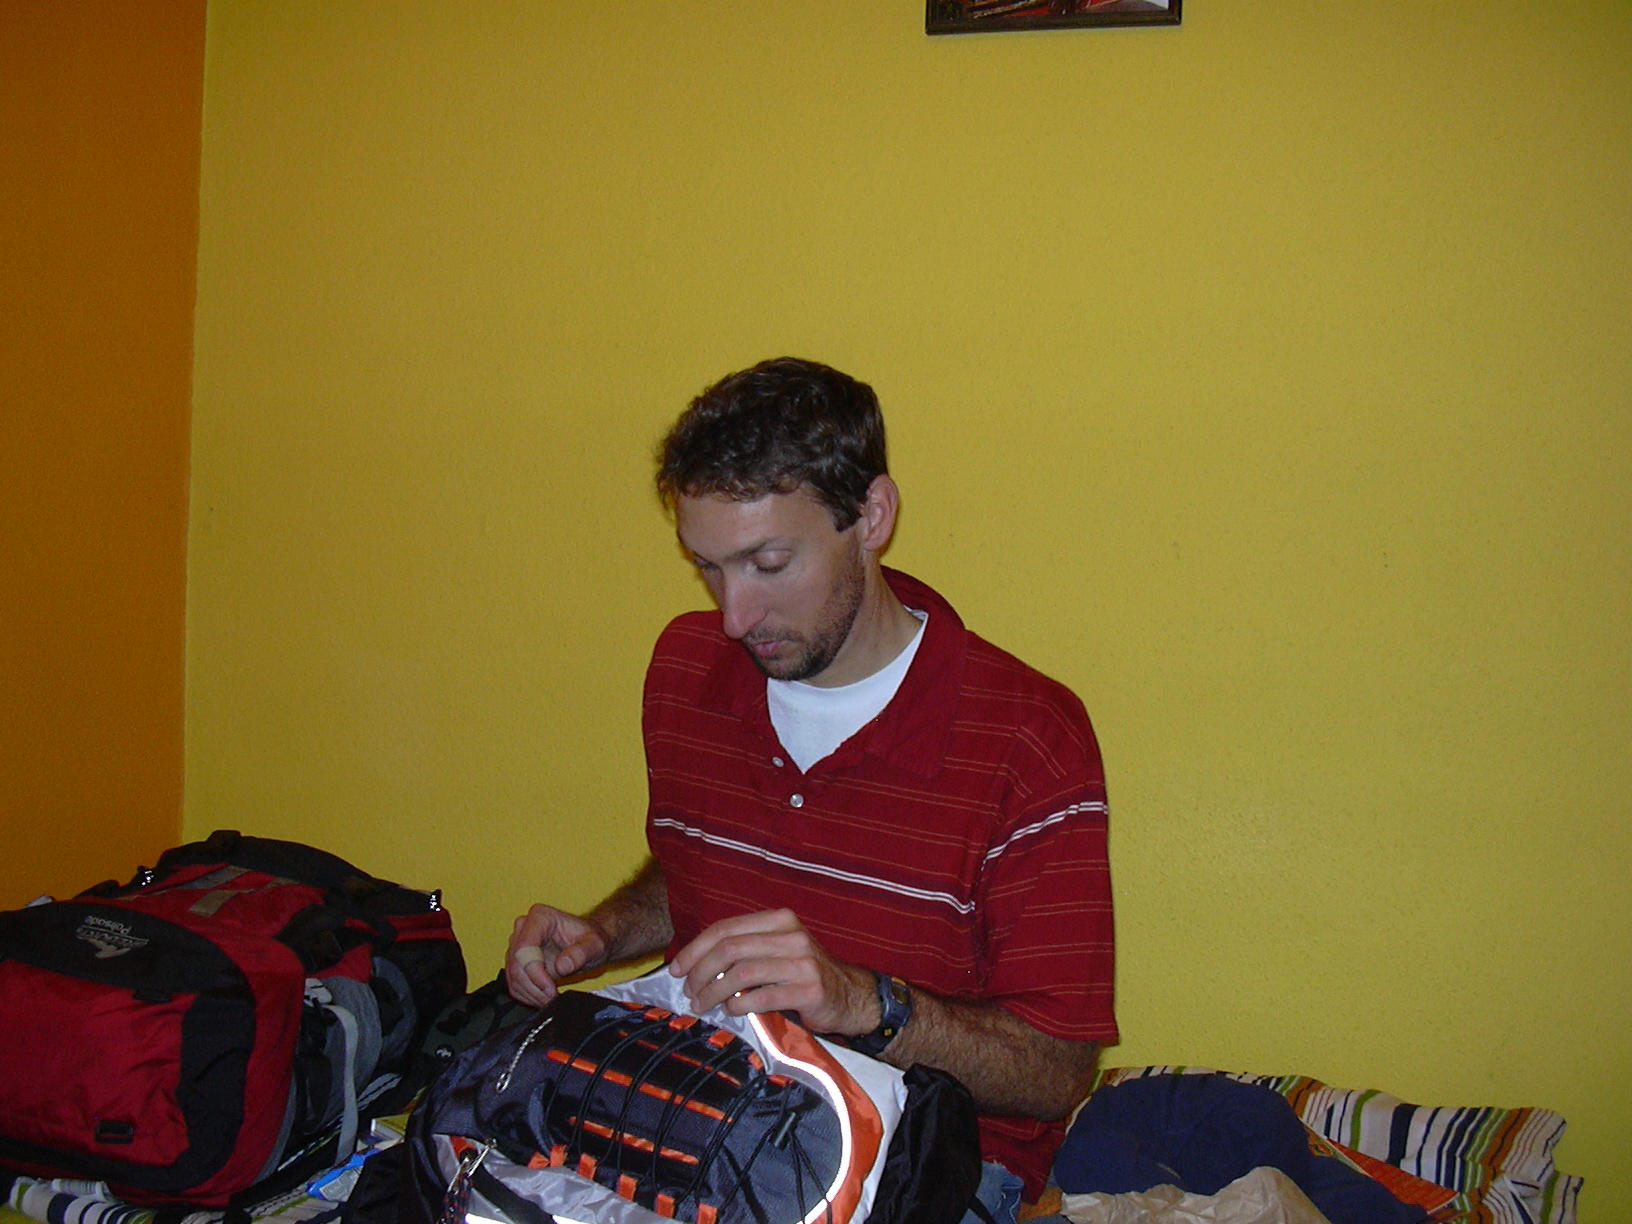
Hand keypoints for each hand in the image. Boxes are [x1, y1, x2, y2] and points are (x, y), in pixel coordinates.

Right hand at [505, 903, 609, 1007]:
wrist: (588, 943)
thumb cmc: (590, 939)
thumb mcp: (595, 944)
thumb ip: (581, 953)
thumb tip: (563, 965)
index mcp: (540, 917)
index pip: (525, 948)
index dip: (535, 972)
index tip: (550, 988)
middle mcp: (524, 928)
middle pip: (516, 964)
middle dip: (533, 987)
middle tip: (552, 997)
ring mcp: (518, 945)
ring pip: (513, 976)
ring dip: (531, 993)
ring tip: (550, 999)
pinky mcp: (517, 962)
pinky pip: (514, 983)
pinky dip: (527, 995)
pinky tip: (543, 997)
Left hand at [667, 908, 877, 1035]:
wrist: (851, 996)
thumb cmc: (803, 974)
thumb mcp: (777, 950)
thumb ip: (745, 949)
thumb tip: (695, 963)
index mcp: (780, 920)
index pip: (727, 928)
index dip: (696, 948)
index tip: (677, 968)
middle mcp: (792, 935)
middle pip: (730, 949)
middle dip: (701, 971)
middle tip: (689, 991)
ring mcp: (803, 962)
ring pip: (742, 973)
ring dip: (714, 992)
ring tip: (703, 1004)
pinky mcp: (810, 990)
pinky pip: (762, 997)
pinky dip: (739, 1005)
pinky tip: (732, 1010)